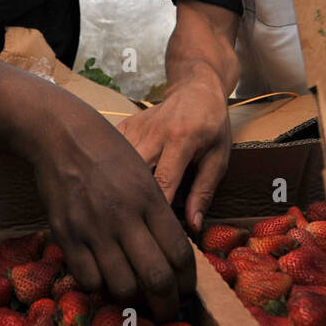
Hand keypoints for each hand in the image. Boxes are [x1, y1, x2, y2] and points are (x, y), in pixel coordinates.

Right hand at [0, 0, 196, 321]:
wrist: (61, 135)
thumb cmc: (110, 151)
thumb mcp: (145, 174)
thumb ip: (160, 211)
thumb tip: (175, 250)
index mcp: (151, 199)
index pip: (179, 254)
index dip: (187, 282)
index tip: (185, 290)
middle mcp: (125, 217)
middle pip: (156, 278)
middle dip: (166, 303)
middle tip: (166, 309)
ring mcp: (93, 228)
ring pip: (122, 286)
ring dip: (131, 297)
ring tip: (134, 294)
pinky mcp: (66, 235)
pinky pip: (87, 278)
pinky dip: (99, 285)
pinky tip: (104, 277)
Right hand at [119, 74, 232, 233]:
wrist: (196, 89)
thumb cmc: (211, 126)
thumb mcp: (217, 157)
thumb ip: (204, 191)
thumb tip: (192, 227)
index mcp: (181, 138)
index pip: (163, 181)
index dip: (156, 211)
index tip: (155, 236)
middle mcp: (154, 133)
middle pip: (133, 174)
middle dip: (131, 203)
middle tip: (130, 230)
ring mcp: (136, 127)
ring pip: (116, 165)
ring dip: (116, 190)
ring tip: (114, 215)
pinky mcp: (124, 126)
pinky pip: (111, 153)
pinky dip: (108, 172)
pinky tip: (107, 190)